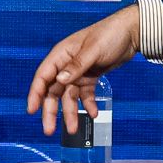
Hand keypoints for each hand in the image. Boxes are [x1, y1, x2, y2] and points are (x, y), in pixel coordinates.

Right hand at [24, 6, 149, 137]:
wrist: (131, 33)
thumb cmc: (110, 34)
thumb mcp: (93, 49)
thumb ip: (76, 65)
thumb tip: (60, 80)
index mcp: (61, 54)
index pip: (43, 76)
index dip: (35, 93)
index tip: (31, 110)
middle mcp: (66, 65)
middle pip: (53, 91)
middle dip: (51, 110)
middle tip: (48, 130)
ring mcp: (78, 73)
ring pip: (69, 96)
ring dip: (71, 113)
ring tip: (74, 130)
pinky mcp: (90, 77)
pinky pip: (85, 95)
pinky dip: (88, 105)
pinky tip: (94, 113)